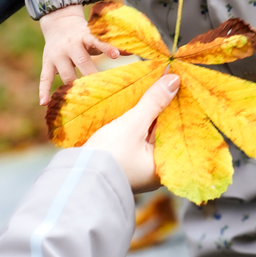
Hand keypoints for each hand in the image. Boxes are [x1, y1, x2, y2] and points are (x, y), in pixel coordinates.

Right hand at [39, 4, 119, 104]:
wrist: (59, 24)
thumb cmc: (85, 36)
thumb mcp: (97, 35)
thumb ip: (112, 44)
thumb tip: (135, 51)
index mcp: (86, 37)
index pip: (97, 42)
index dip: (106, 48)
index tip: (116, 55)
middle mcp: (71, 46)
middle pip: (82, 62)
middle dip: (91, 75)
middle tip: (103, 91)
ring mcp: (58, 55)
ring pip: (66, 73)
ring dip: (73, 87)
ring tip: (81, 103)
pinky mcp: (47, 63)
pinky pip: (45, 78)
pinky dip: (43, 90)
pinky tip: (44, 103)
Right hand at [86, 73, 180, 192]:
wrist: (77, 176)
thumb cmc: (109, 156)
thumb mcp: (133, 126)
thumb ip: (154, 102)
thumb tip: (174, 80)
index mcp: (163, 167)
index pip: (178, 131)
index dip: (178, 107)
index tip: (179, 86)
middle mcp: (153, 167)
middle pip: (163, 130)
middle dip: (163, 108)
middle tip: (166, 82)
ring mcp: (137, 163)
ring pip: (149, 131)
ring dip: (149, 112)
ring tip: (153, 86)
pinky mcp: (123, 157)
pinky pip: (136, 135)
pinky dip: (137, 120)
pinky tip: (136, 103)